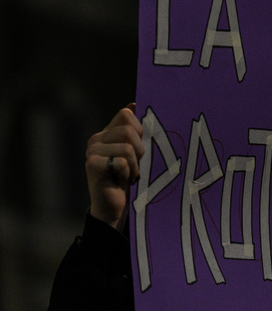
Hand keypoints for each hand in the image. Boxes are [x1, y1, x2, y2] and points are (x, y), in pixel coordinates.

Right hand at [85, 104, 144, 228]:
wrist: (114, 207)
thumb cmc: (127, 178)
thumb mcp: (135, 152)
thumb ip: (134, 130)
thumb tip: (134, 103)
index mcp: (106, 132)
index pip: (127, 114)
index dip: (140, 130)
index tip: (138, 149)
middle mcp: (96, 139)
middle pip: (128, 130)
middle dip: (139, 150)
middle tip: (134, 166)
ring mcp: (92, 151)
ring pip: (127, 147)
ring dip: (134, 165)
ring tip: (129, 175)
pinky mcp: (92, 165)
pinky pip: (121, 161)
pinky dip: (128, 173)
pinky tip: (122, 181)